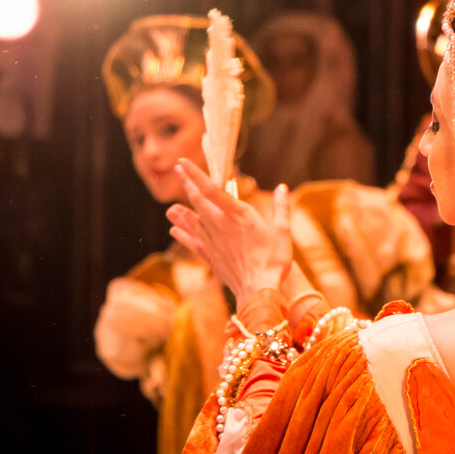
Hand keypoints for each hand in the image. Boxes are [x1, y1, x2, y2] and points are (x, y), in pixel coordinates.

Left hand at [166, 158, 293, 307]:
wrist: (259, 291)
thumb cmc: (274, 261)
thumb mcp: (283, 231)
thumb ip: (281, 208)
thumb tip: (283, 187)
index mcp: (239, 216)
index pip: (212, 190)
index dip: (195, 175)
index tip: (182, 162)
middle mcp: (221, 226)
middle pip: (199, 201)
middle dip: (188, 184)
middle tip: (177, 170)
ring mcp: (214, 242)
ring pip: (193, 221)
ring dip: (182, 210)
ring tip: (171, 204)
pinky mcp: (212, 257)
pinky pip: (193, 243)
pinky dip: (183, 234)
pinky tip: (173, 230)